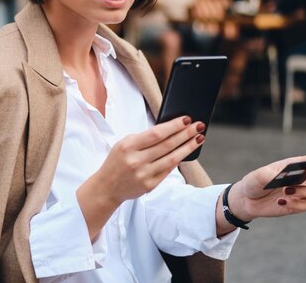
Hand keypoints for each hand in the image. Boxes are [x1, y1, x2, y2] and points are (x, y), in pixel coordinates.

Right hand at [77, 115, 204, 238]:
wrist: (107, 187)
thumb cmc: (117, 161)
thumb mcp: (124, 144)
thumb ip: (144, 138)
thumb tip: (170, 129)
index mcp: (128, 146)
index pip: (156, 133)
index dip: (174, 126)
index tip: (187, 119)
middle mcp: (136, 160)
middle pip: (167, 145)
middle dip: (186, 134)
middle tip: (199, 126)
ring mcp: (143, 174)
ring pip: (172, 158)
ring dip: (188, 147)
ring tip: (199, 138)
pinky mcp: (149, 185)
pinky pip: (168, 170)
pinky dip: (179, 160)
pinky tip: (186, 152)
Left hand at [227, 151, 305, 223]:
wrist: (247, 200)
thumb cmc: (254, 182)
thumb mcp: (258, 176)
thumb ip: (269, 174)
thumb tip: (281, 177)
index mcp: (293, 166)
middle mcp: (301, 179)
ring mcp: (300, 192)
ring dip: (303, 191)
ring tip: (285, 190)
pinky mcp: (296, 205)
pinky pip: (305, 206)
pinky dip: (295, 204)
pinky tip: (280, 201)